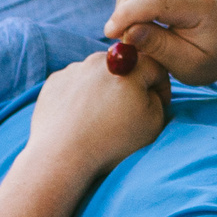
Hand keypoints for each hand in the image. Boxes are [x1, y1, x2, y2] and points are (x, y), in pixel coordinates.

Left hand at [27, 53, 170, 178]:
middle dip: (130, 87)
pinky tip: (80, 118)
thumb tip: (149, 92)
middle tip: (128, 114)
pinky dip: (81, 96)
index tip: (158, 106)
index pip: (155, 66)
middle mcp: (101, 60)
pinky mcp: (55, 81)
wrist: (63, 156)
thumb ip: (158, 100)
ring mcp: (74, 69)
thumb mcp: (153, 124)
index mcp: (130, 67)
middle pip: (124, 67)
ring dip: (104, 90)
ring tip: (100, 119)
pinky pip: (75, 83)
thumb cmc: (111, 142)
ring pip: (98, 75)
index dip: (161, 87)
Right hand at [106, 0, 216, 85]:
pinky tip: (140, 18)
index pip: (154, 0)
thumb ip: (159, 47)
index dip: (126, 16)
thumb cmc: (211, 57)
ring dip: (125, 7)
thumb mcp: (188, 65)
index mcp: (201, 3)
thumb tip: (129, 32)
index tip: (110, 35)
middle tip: (120, 40)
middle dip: (122, 14)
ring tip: (134, 32)